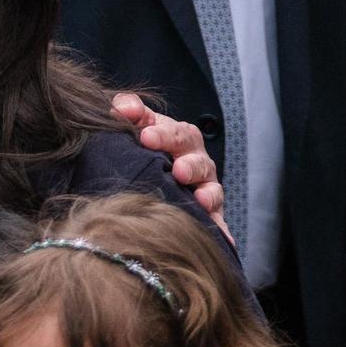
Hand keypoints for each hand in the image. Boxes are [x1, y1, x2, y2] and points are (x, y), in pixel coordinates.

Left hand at [111, 92, 230, 241]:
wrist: (151, 173)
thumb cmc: (144, 146)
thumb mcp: (137, 124)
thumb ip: (129, 111)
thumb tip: (121, 107)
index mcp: (179, 137)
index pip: (176, 132)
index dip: (163, 134)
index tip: (146, 137)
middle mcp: (196, 161)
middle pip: (198, 160)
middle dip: (190, 164)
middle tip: (178, 170)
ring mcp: (204, 187)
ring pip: (211, 190)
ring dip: (207, 195)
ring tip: (199, 199)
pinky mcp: (208, 213)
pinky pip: (216, 221)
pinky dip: (220, 228)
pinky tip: (224, 240)